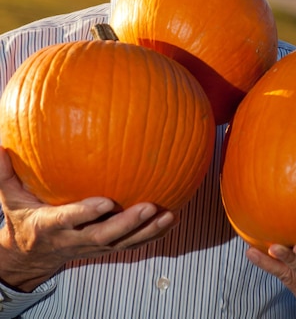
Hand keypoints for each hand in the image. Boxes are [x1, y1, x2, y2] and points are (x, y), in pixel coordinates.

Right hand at [0, 146, 177, 291]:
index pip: (70, 221)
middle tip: (149, 206)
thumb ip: (4, 174)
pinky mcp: (105, 247)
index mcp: (51, 226)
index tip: (106, 201)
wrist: (30, 255)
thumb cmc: (22, 219)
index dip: (87, 213)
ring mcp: (92, 246)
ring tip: (169, 215)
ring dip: (147, 231)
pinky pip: (131, 244)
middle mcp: (75, 239)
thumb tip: (0, 146)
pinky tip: (172, 218)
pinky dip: (152, 234)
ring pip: (123, 243)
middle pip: (105, 236)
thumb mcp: (8, 198)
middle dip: (127, 224)